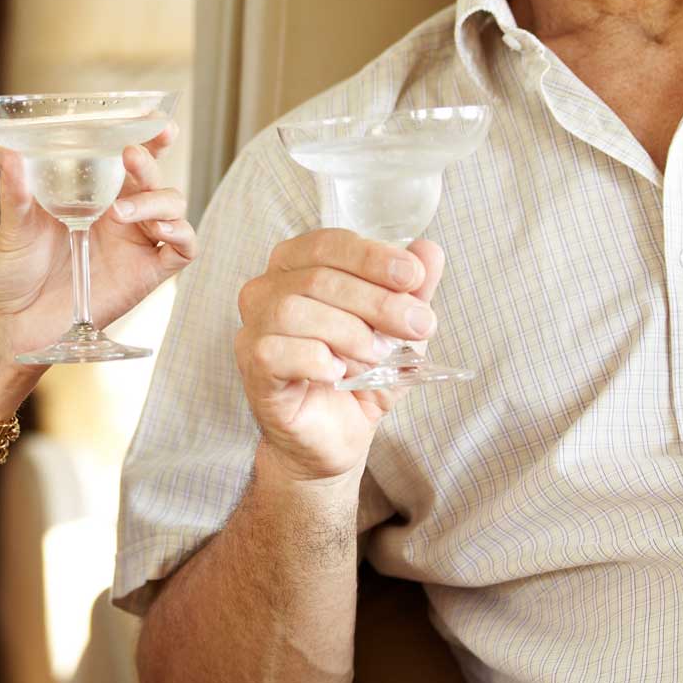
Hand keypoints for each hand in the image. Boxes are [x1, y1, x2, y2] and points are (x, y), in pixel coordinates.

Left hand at [0, 124, 195, 412]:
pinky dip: (180, 234)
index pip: (129, 160)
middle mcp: (120, 217)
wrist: (10, 324)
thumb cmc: (12, 273)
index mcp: (94, 197)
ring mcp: (135, 244)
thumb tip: (6, 152)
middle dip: (151, 161)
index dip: (148, 137)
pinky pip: (182, 250)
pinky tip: (159, 230)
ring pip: (173, 208)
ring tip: (121, 211)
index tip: (151, 118)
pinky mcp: (145, 275)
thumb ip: (16, 190)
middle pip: (154, 178)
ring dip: (156, 201)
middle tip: (131, 154)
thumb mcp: (14, 225)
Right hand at [233, 229, 445, 481]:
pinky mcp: (252, 369)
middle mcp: (266, 290)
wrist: (337, 438)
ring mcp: (253, 329)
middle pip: (318, 277)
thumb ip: (413, 290)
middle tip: (417, 325)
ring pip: (294, 310)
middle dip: (377, 300)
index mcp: (297, 266)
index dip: (373, 257)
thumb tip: (429, 251)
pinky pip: (275, 352)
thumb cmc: (360, 375)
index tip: (414, 277)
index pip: (328, 244)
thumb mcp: (399, 331)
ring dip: (349, 332)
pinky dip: (315, 359)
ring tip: (377, 355)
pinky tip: (338, 373)